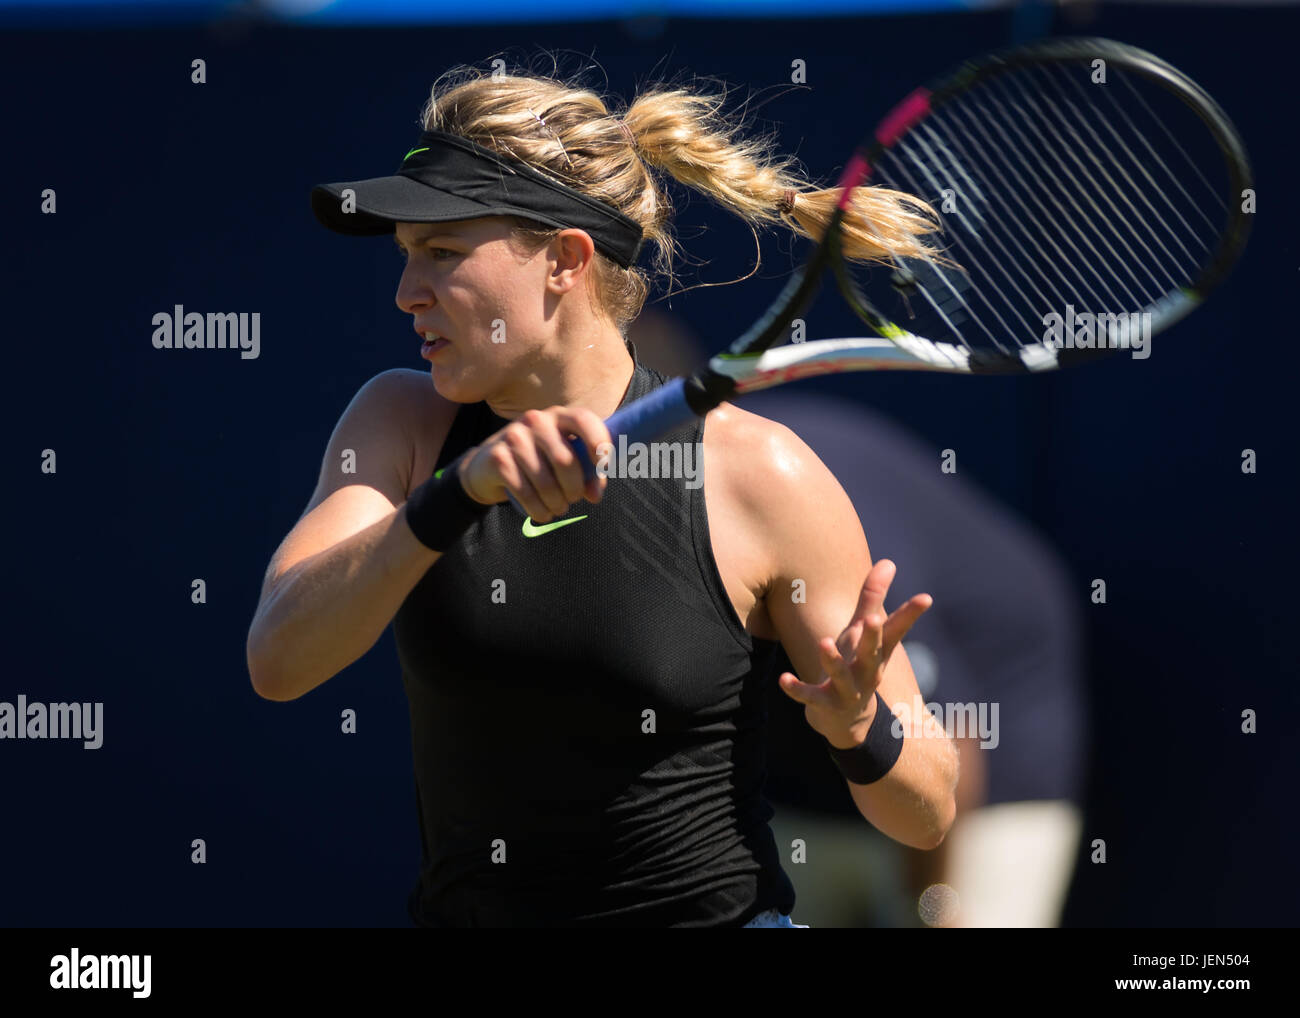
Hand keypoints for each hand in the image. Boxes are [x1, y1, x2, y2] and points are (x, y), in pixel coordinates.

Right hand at [459, 406, 608, 519]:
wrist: (488, 466)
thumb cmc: (537, 462)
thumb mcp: (563, 459)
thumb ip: (586, 472)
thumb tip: (595, 494)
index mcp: (558, 416)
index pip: (583, 420)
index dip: (598, 442)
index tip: (603, 466)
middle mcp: (536, 420)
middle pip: (565, 460)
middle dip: (574, 488)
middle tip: (573, 499)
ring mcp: (514, 436)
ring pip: (545, 482)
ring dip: (557, 504)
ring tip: (558, 508)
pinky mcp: (498, 457)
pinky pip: (525, 493)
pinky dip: (538, 510)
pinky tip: (542, 513)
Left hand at [777, 559, 931, 749]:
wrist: (847, 721)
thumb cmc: (856, 665)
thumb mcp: (862, 633)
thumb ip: (872, 599)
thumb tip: (889, 562)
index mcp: (876, 652)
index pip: (895, 630)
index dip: (910, 614)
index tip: (925, 598)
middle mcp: (866, 671)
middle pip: (872, 653)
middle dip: (873, 637)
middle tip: (873, 619)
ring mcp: (847, 690)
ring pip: (842, 676)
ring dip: (833, 661)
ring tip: (825, 642)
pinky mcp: (825, 704)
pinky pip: (810, 697)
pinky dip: (798, 689)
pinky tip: (783, 679)